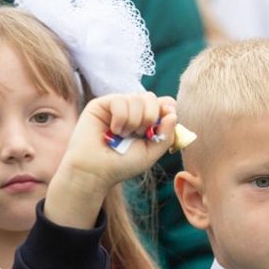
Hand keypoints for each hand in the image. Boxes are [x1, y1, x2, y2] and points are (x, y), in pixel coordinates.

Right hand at [46, 92, 176, 229]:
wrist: (95, 171)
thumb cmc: (121, 164)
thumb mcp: (150, 154)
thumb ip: (166, 135)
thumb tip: (173, 113)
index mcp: (146, 122)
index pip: (162, 103)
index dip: (167, 106)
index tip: (168, 115)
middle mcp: (132, 112)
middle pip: (151, 97)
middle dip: (150, 115)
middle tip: (140, 133)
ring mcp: (117, 106)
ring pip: (136, 98)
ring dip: (134, 120)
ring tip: (122, 135)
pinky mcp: (102, 104)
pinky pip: (120, 100)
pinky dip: (120, 118)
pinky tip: (113, 130)